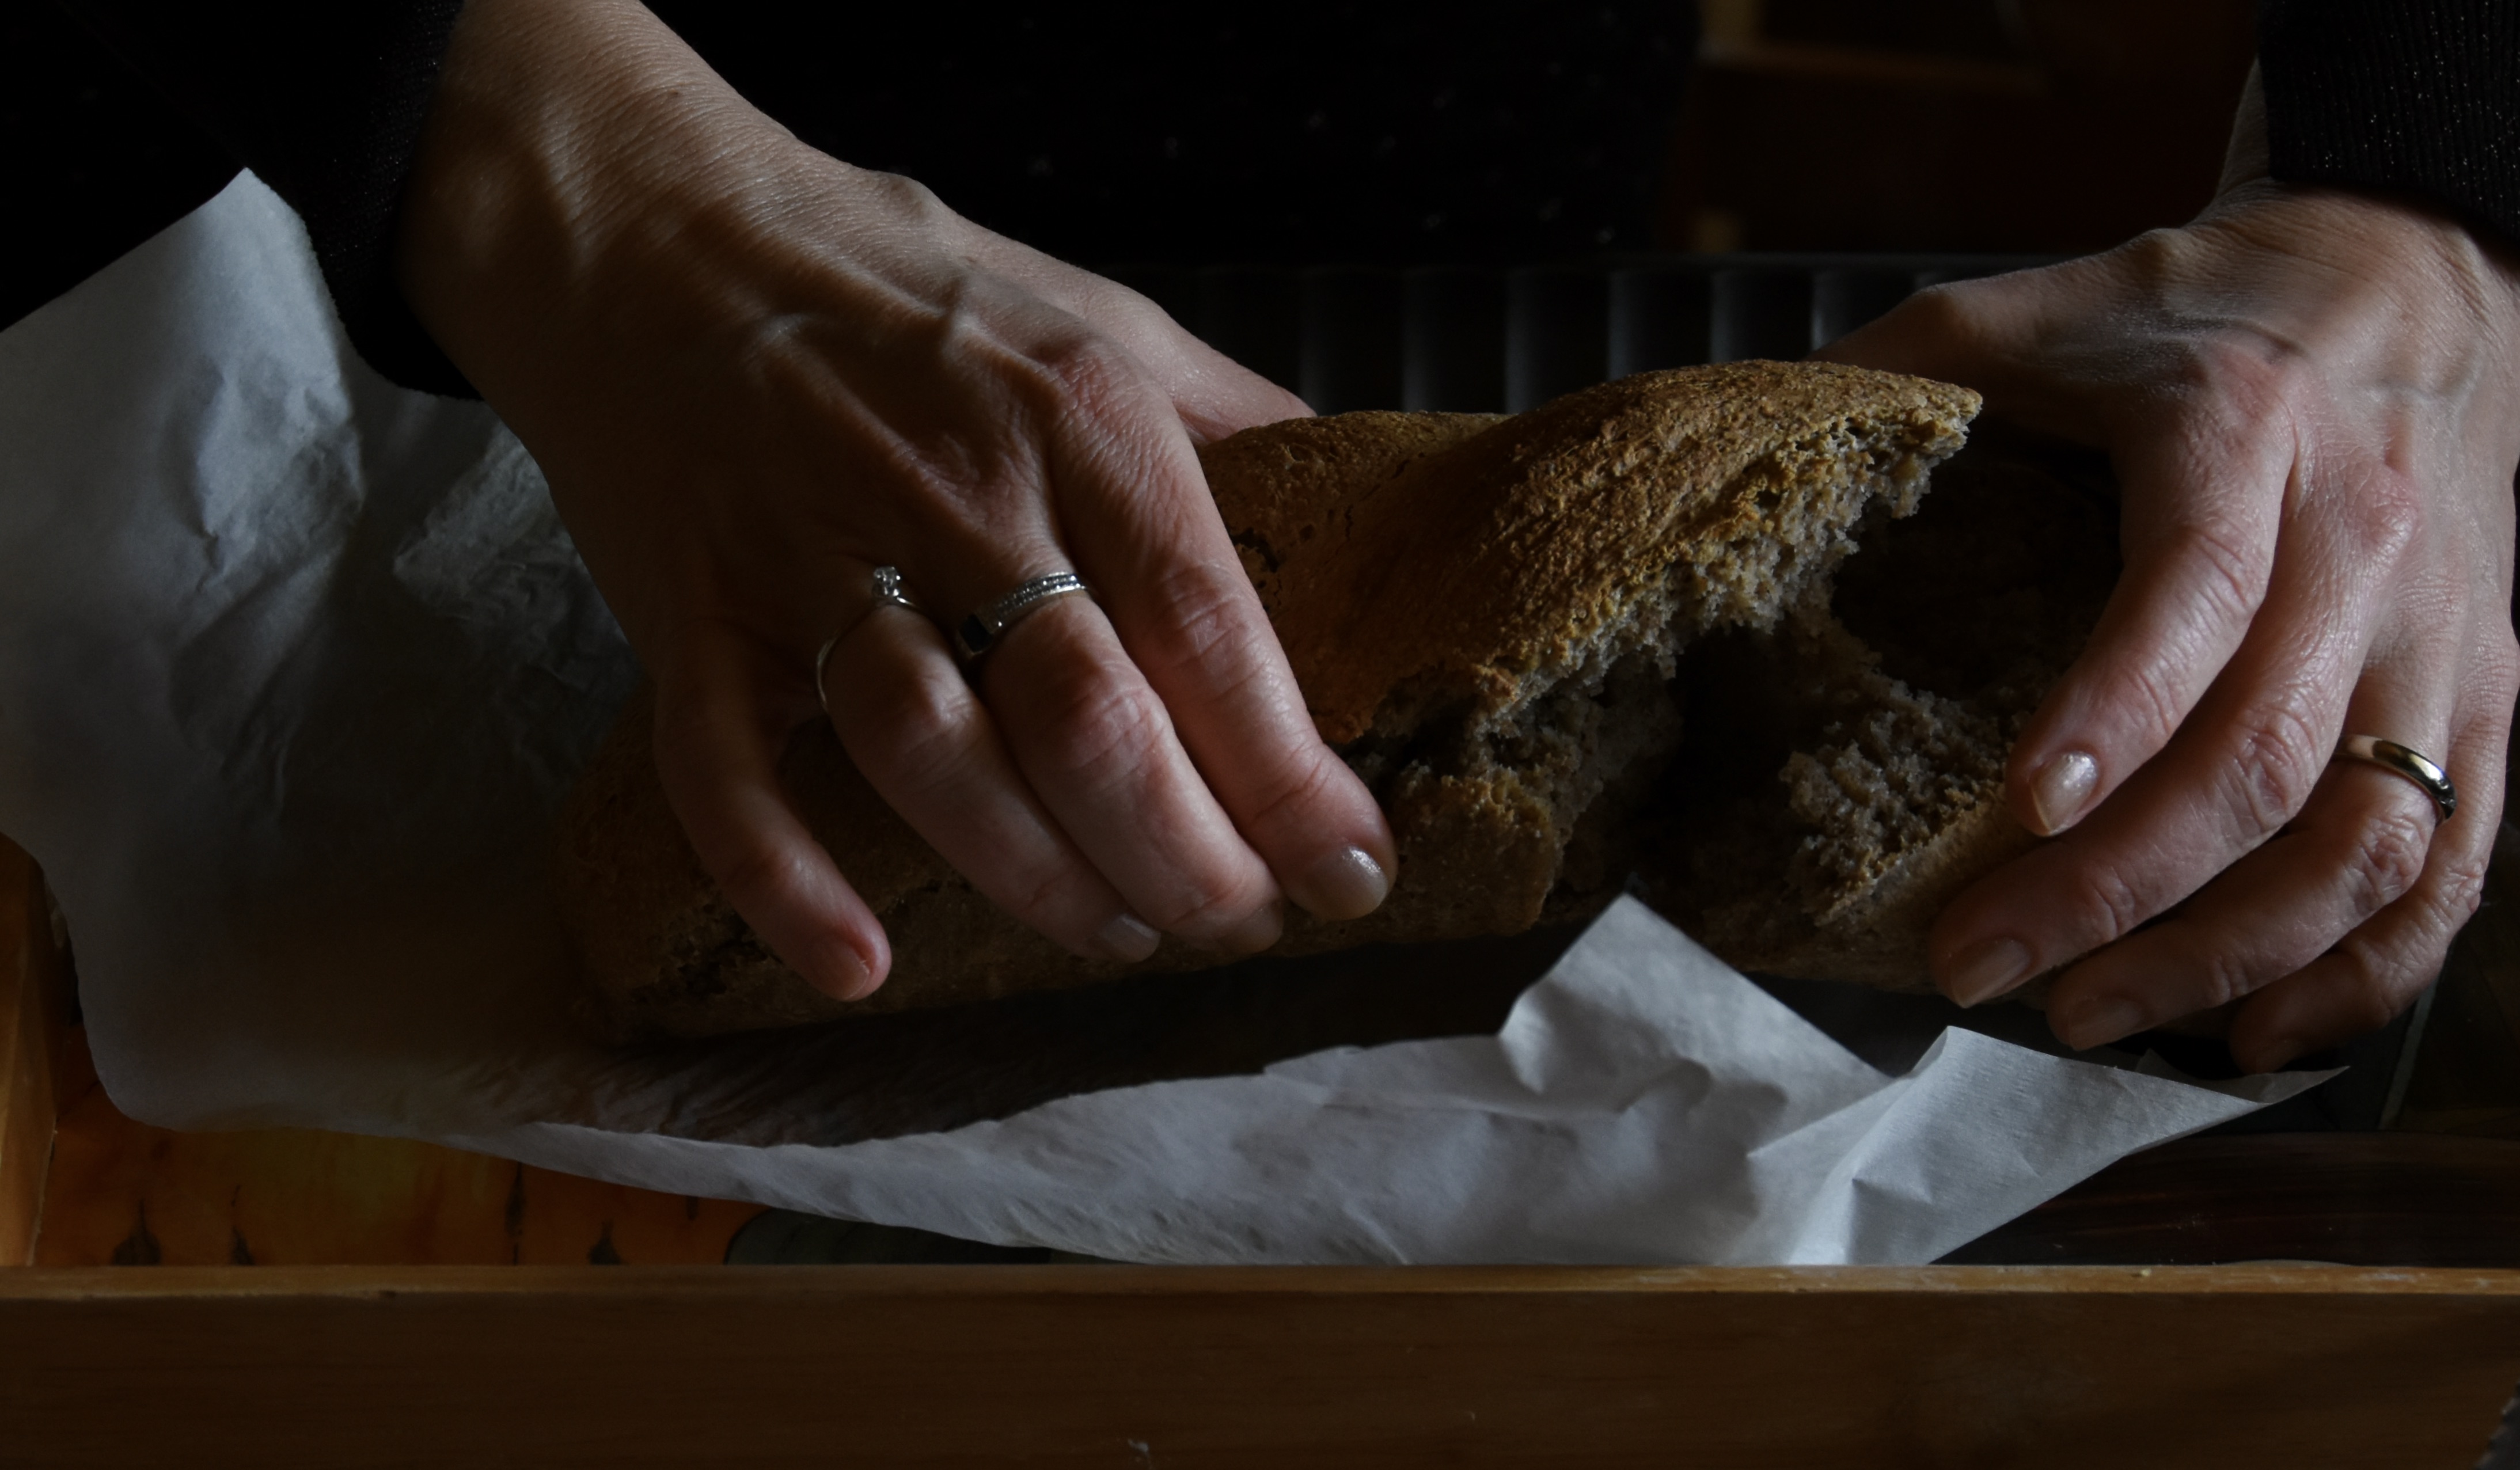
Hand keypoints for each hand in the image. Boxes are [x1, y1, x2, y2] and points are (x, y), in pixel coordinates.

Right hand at [396, 0, 1396, 999]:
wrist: (654, 231)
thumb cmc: (906, 292)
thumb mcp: (1103, 319)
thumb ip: (1232, 427)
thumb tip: (1364, 526)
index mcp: (1080, 416)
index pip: (1212, 630)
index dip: (1294, 778)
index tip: (1351, 867)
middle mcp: (953, 488)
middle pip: (1090, 721)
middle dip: (1187, 860)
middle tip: (1236, 919)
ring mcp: (808, 554)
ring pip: (935, 756)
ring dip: (1039, 878)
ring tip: (1112, 926)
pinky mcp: (693, 612)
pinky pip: (724, 772)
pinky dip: (784, 881)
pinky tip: (861, 969)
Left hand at [1819, 182, 2519, 1070]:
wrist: (2402, 265)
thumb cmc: (2181, 311)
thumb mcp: (2019, 310)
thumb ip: (1886, 383)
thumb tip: (1732, 471)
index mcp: (2236, 429)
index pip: (2192, 588)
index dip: (2114, 708)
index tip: (2019, 808)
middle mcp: (2361, 538)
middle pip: (2262, 754)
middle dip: (2115, 889)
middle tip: (1978, 963)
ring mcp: (2442, 634)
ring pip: (2364, 839)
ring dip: (2223, 953)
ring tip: (2080, 1014)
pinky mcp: (2484, 698)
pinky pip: (2450, 866)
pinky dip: (2364, 972)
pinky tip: (2251, 1035)